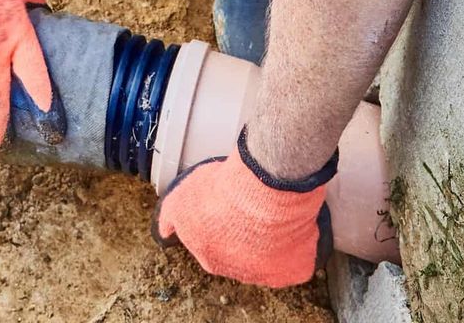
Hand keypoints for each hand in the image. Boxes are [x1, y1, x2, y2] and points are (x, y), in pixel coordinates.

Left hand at [152, 127, 335, 287]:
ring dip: (271, 239)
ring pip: (269, 256)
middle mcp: (235, 271)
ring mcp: (266, 273)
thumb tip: (165, 231)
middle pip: (240, 253)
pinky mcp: (293, 269)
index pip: (212, 245)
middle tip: (252, 206)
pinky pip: (297, 259)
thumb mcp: (180, 197)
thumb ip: (171, 216)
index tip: (228, 207)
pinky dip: (298, 246)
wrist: (262, 189)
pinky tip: (295, 226)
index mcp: (208, 256)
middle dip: (244, 234)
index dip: (221, 224)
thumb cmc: (224, 190)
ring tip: (275, 210)